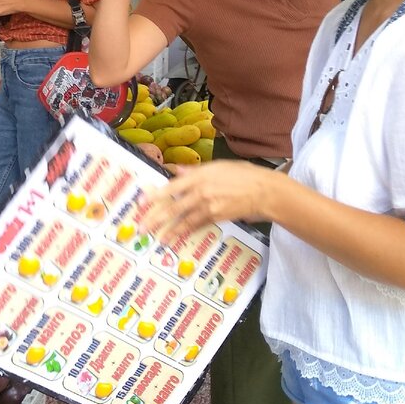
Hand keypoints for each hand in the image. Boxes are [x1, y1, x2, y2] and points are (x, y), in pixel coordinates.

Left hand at [139, 161, 275, 240]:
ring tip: (154, 236)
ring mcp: (208, 206)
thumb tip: (177, 172)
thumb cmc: (243, 174)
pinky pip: (196, 225)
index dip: (155, 195)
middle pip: (173, 206)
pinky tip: (174, 238)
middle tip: (141, 226)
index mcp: (200, 175)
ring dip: (167, 229)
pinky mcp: (216, 217)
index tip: (140, 202)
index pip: (171, 187)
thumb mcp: (218, 166)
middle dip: (155, 217)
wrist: (264, 191)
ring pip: (182, 219)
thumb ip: (195, 171)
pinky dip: (184, 232)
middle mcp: (201, 191)